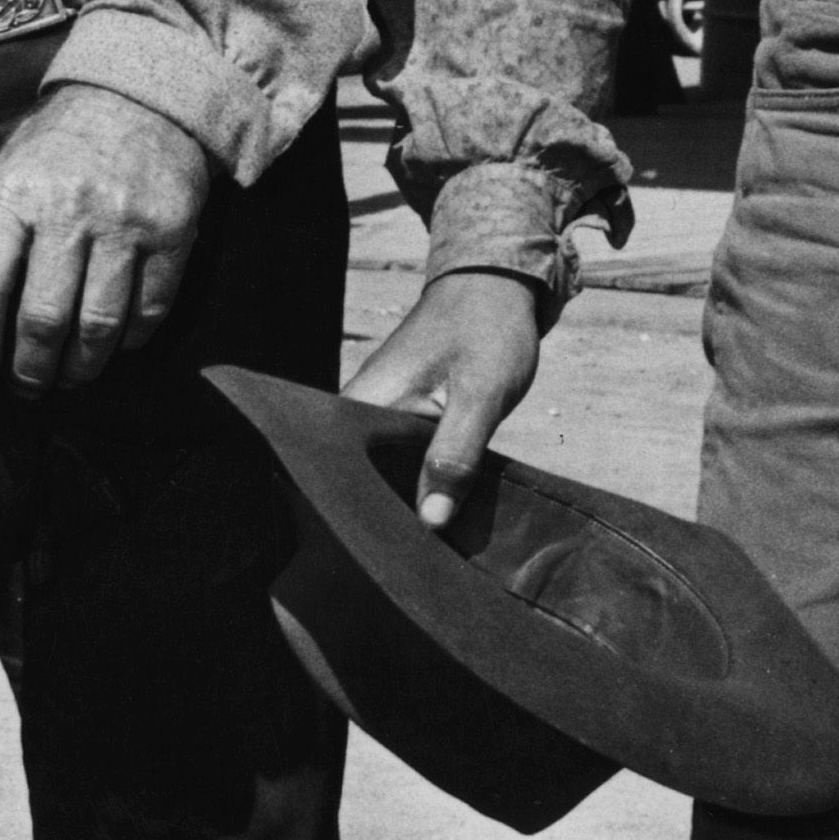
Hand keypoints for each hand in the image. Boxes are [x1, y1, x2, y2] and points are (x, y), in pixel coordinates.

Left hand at [0, 81, 213, 392]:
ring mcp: (125, 224)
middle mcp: (70, 210)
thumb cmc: (59, 145)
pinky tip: (112, 349)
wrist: (142, 98)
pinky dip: (129, 342)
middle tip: (26, 387)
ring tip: (68, 379)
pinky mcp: (172, 234)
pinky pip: (149, 311)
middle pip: (43, 318)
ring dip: (80, 368)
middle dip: (30, 369)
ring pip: (99, 325)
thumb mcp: (6, 170)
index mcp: (16, 196)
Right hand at [345, 267, 546, 528]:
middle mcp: (356, 412)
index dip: (368, 522)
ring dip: (407, 502)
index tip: (397, 552)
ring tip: (433, 538)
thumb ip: (455, 456)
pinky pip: (398, 461)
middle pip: (362, 484)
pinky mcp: (396, 416)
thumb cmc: (486, 331)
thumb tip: (431, 522)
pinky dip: (419, 481)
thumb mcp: (480, 396)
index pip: (342, 480)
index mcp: (361, 405)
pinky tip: (442, 504)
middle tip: (425, 552)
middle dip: (391, 518)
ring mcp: (376, 413)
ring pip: (383, 475)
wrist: (495, 287)